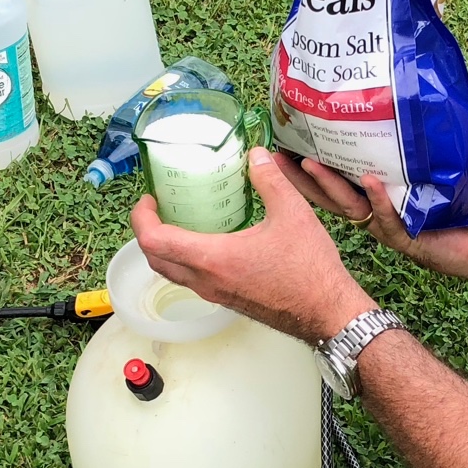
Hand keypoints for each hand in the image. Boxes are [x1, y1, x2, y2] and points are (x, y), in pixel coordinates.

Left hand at [132, 147, 377, 344]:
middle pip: (156, 260)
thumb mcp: (292, 213)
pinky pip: (193, 280)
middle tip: (158, 208)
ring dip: (166, 249)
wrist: (326, 312)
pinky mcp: (228, 300)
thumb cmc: (309, 268)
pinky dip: (186, 260)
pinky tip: (209, 242)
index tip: (149, 200)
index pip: (154, 241)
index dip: (141, 219)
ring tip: (179, 222)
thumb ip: (270, 180)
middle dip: (147, 233)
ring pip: (173, 273)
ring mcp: (216, 294)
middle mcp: (206, 280)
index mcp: (213, 258)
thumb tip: (256, 155)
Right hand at [273, 150, 467, 283]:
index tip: (281, 147)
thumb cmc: (465, 205)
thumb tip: (400, 102)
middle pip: (330, 199)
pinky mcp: (413, 239)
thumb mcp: (430, 170)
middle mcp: (376, 218)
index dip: (305, 170)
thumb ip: (408, 150)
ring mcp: (391, 230)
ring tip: (310, 162)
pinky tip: (369, 180)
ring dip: (331, 185)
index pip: (332, 185)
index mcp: (375, 203)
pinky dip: (380, 198)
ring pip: (352, 209)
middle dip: (301, 179)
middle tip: (276, 158)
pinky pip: (392, 218)